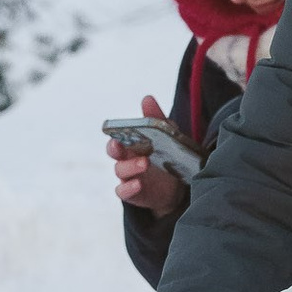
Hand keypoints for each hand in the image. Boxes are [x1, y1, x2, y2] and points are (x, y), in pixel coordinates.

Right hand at [108, 95, 187, 217]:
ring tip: (144, 162)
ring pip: (120, 171)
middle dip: (114, 147)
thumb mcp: (166, 135)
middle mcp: (126, 159)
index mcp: (131, 144)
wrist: (178, 186)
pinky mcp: (134, 194)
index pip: (117, 136)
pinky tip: (138, 184)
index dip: (114, 133)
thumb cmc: (167, 156)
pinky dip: (129, 188)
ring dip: (130, 166)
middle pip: (113, 152)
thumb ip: (156, 118)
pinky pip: (124, 191)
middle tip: (120, 144)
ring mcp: (128, 177)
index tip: (116, 131)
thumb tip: (147, 98)